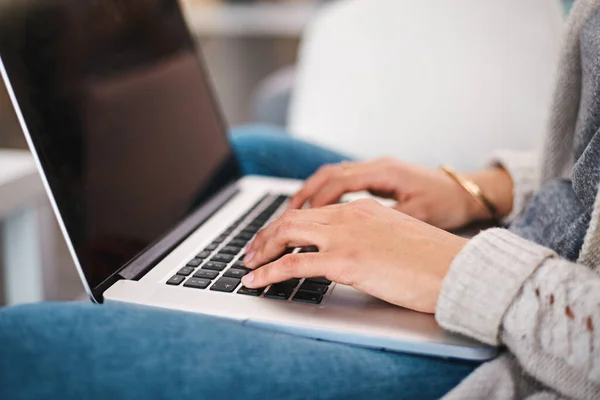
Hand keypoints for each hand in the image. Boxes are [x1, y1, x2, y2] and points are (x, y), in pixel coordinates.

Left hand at [242, 199, 467, 313]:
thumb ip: (369, 237)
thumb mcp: (396, 237)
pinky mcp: (345, 260)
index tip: (274, 237)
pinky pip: (293, 264)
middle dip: (266, 234)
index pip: (313, 211)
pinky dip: (268, 271)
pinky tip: (256, 281)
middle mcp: (349, 215)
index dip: (286, 224)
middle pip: (292, 217)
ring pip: (286, 234)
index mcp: (362, 208)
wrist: (457, 269)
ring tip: (247, 264)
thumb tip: (353, 253)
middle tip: (252, 250)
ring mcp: (345, 236)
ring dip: (261, 249)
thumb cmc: (434, 260)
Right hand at [288, 158, 511, 229]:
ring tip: (285, 222)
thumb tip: (350, 240)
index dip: (306, 207)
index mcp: (383, 173)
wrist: (470, 193)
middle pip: (324, 179)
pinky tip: (315, 215)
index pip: (332, 184)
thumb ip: (382, 224)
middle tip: (274, 228)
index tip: (288, 228)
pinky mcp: (378, 180)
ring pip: (330, 179)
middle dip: (296, 204)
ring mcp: (376, 171)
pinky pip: (341, 184)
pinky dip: (323, 197)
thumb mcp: (417, 217)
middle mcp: (375, 167)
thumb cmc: (448, 205)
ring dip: (306, 199)